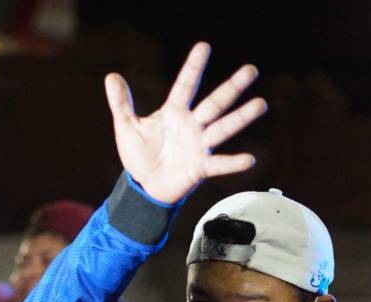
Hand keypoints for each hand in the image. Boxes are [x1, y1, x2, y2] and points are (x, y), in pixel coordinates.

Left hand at [106, 42, 265, 204]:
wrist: (144, 186)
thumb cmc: (140, 155)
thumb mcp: (127, 128)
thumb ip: (121, 103)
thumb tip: (111, 76)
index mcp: (174, 112)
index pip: (185, 85)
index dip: (193, 67)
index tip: (204, 47)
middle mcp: (192, 125)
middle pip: (214, 103)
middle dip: (232, 87)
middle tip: (251, 70)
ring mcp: (199, 145)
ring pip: (223, 128)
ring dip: (241, 117)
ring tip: (260, 104)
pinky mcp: (200, 167)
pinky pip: (219, 164)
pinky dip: (233, 162)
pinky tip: (249, 159)